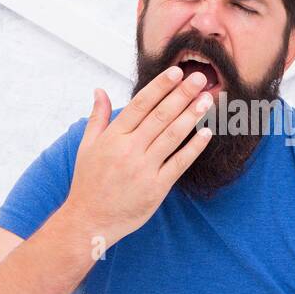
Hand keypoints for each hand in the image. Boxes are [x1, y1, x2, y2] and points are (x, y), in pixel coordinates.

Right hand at [64, 66, 213, 247]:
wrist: (90, 220)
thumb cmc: (88, 182)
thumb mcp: (87, 146)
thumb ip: (98, 117)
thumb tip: (100, 90)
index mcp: (113, 137)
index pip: (140, 105)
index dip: (160, 87)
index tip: (176, 72)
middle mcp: (129, 150)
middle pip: (160, 116)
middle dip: (182, 95)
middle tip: (200, 78)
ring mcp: (144, 169)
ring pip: (172, 136)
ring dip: (192, 116)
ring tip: (207, 99)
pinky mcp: (157, 188)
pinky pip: (179, 163)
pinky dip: (194, 147)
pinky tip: (207, 132)